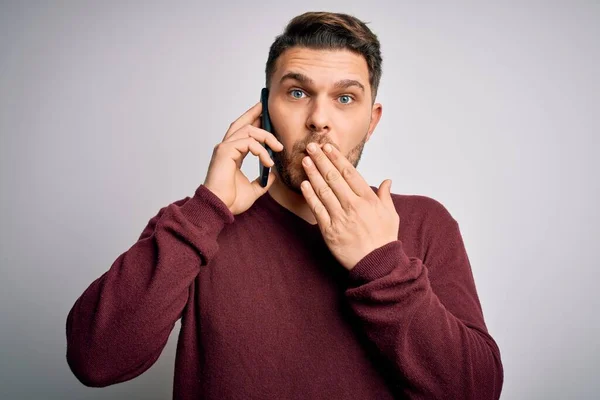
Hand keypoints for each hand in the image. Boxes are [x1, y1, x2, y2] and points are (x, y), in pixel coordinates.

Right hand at [204, 102, 283, 214]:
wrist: (221, 208)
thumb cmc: (231, 200)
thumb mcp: (254, 189)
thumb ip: (263, 181)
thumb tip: (273, 175)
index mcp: (232, 154)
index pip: (243, 132)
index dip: (253, 120)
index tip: (265, 115)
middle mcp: (227, 148)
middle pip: (242, 123)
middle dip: (255, 113)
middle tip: (267, 108)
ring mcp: (225, 148)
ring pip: (249, 130)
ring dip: (267, 136)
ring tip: (278, 148)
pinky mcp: (225, 151)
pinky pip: (248, 142)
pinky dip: (261, 150)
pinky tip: (268, 162)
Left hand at [300, 142, 399, 270]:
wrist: (377, 264)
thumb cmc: (384, 239)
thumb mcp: (391, 215)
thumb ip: (385, 196)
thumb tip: (387, 180)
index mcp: (368, 199)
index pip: (350, 172)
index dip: (337, 158)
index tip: (328, 147)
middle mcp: (353, 205)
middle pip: (334, 177)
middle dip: (321, 159)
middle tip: (311, 146)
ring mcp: (340, 217)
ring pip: (324, 190)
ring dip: (313, 173)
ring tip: (305, 160)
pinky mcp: (330, 231)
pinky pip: (317, 210)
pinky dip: (310, 196)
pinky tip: (304, 184)